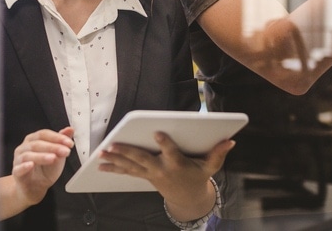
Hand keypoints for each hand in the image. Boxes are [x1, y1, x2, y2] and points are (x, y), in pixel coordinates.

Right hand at [11, 126, 74, 205]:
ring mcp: (19, 159)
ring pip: (28, 155)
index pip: (44, 134)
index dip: (57, 137)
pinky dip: (25, 166)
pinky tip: (31, 165)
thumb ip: (62, 142)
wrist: (35, 187)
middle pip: (37, 143)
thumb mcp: (57, 155)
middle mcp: (24, 147)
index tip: (69, 143)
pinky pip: (18, 168)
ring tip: (53, 158)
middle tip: (65, 151)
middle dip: (53, 147)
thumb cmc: (45, 169)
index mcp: (33, 140)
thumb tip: (70, 129)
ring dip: (42, 156)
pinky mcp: (16, 172)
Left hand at [98, 131, 233, 218]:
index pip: (171, 152)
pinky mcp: (144, 176)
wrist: (187, 199)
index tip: (158, 132)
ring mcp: (151, 174)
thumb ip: (218, 154)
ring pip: (131, 166)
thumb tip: (231, 141)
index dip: (165, 143)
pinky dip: (114, 168)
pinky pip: (127, 172)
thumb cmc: (198, 177)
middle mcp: (161, 170)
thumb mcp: (210, 168)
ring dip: (115, 160)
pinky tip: (101, 164)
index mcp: (178, 164)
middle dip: (127, 152)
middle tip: (112, 145)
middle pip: (143, 159)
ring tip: (101, 154)